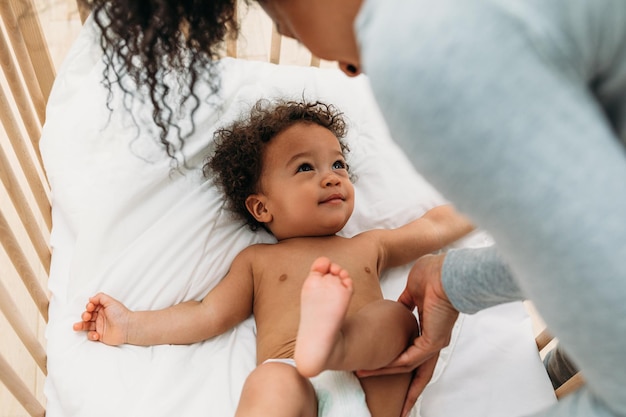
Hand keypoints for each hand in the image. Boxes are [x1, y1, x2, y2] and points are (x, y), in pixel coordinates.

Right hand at [72, 292, 130, 344]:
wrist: (127, 327)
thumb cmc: (121, 314)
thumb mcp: (110, 301)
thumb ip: (100, 297)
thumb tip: (90, 298)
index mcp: (103, 309)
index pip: (91, 307)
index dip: (89, 307)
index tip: (90, 307)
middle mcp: (101, 317)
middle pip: (87, 316)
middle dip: (84, 315)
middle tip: (87, 316)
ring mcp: (100, 326)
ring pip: (86, 326)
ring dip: (80, 326)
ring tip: (76, 327)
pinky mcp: (100, 335)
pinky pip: (91, 335)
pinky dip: (91, 335)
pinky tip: (96, 334)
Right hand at [357, 253, 458, 416]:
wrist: (444, 273)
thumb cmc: (433, 275)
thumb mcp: (412, 290)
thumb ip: (406, 302)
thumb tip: (400, 306)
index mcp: (430, 328)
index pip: (416, 354)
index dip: (402, 363)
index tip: (387, 369)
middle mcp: (433, 340)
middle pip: (420, 373)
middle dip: (408, 391)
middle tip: (397, 409)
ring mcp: (434, 342)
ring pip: (410, 368)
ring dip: (385, 373)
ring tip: (364, 375)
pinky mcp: (431, 342)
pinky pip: (409, 360)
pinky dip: (392, 365)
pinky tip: (377, 367)